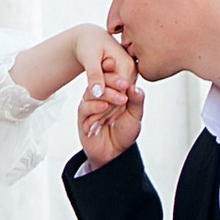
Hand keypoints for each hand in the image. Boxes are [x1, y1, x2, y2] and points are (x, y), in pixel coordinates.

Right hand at [76, 33, 142, 166]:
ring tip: (120, 100)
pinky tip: (104, 107)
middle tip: (124, 86)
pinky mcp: (82, 117)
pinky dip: (94, 106)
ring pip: (91, 92)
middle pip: (100, 81)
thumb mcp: (135, 115)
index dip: (115, 69)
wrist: (114, 153)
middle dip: (112, 82)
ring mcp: (89, 105)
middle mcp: (99, 96)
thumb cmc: (124, 131)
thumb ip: (136, 101)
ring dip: (106, 95)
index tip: (122, 66)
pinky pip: (85, 107)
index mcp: (111, 91)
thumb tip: (134, 86)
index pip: (110, 74)